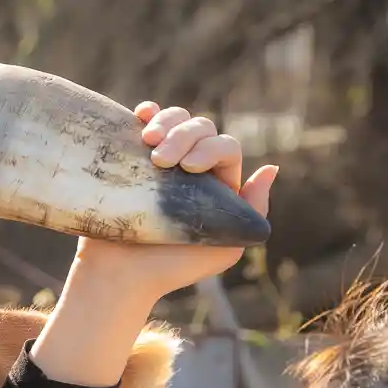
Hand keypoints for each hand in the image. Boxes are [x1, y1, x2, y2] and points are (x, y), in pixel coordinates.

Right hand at [74, 102, 277, 302]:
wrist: (118, 275)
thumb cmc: (170, 270)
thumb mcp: (224, 248)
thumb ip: (252, 213)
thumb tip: (270, 170)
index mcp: (217, 185)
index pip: (225, 148)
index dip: (211, 148)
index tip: (190, 166)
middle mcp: (191, 169)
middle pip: (200, 128)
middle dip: (183, 135)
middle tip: (161, 160)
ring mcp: (160, 161)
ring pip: (176, 119)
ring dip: (167, 121)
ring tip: (148, 140)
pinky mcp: (132, 158)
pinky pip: (145, 123)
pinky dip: (148, 112)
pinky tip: (140, 114)